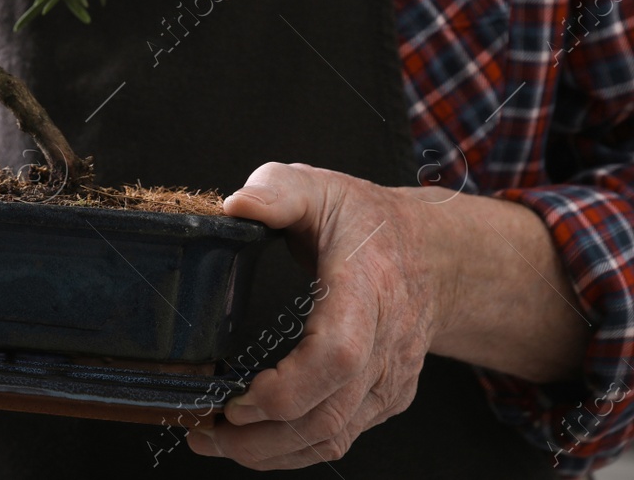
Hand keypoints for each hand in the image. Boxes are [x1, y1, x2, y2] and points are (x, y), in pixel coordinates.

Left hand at [186, 162, 443, 468]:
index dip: (287, 387)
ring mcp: (389, 379)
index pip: (337, 354)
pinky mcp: (385, 399)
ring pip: (333, 436)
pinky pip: (339, 437)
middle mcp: (385, 344)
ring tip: (212, 439)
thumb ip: (276, 191)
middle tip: (202, 428)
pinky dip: (291, 450)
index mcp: (366, 289)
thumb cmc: (368, 222)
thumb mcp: (319, 187)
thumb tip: (234, 206)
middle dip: (260, 436)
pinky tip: (250, 441)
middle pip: (328, 414)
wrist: (437, 256)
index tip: (237, 395)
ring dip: (268, 452)